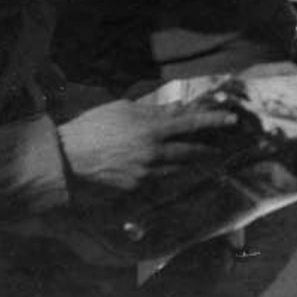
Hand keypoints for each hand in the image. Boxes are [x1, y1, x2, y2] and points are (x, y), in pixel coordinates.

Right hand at [56, 98, 236, 192]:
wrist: (64, 159)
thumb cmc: (90, 128)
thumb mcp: (121, 110)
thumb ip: (152, 110)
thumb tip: (175, 108)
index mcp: (151, 128)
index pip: (191, 122)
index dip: (214, 121)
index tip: (232, 119)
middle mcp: (153, 151)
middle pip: (191, 150)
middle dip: (210, 148)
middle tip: (224, 146)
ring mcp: (146, 172)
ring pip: (179, 168)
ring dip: (194, 164)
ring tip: (206, 160)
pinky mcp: (136, 187)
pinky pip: (160, 180)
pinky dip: (171, 175)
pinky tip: (175, 174)